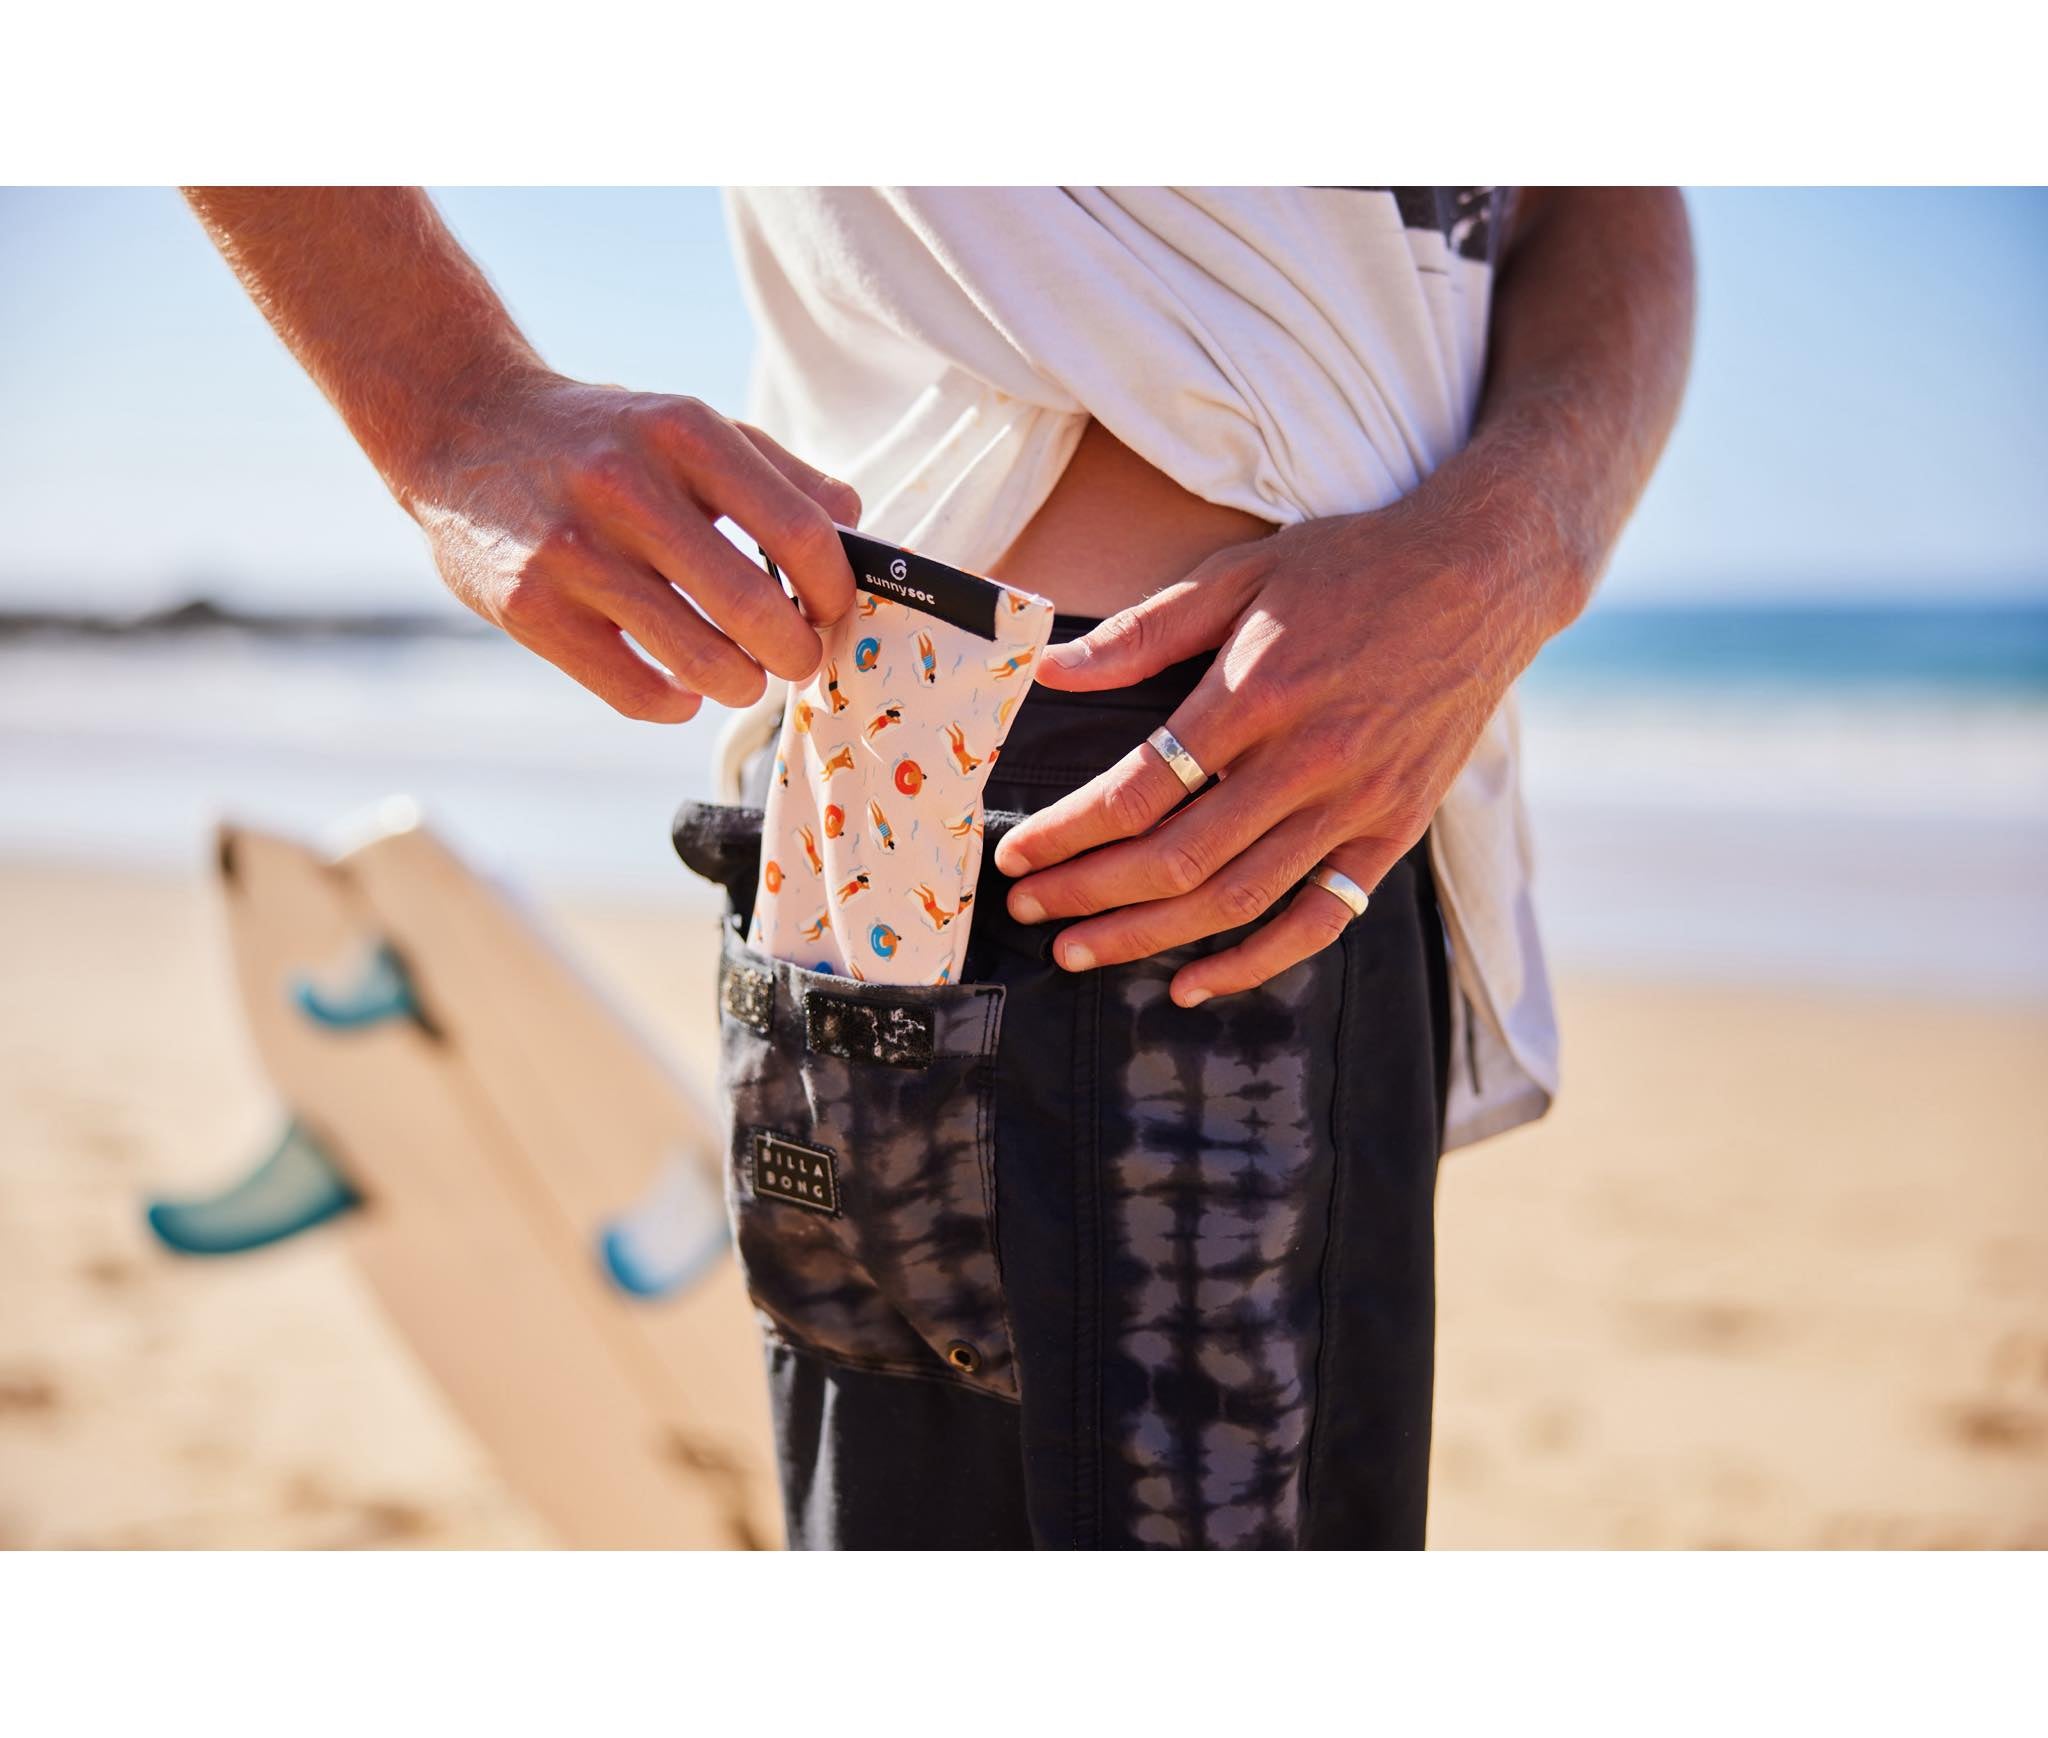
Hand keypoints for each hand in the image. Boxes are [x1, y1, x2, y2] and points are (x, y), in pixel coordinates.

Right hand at [407, 371, 861, 720]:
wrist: (464, 429)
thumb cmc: (603, 439)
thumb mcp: (688, 425)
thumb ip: (779, 472)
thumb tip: (856, 525)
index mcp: (683, 433)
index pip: (800, 531)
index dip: (834, 587)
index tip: (832, 607)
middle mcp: (626, 487)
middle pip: (757, 608)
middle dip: (797, 651)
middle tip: (796, 655)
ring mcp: (572, 553)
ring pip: (702, 662)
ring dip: (743, 684)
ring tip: (743, 674)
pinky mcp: (532, 610)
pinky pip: (639, 694)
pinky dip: (678, 703)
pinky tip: (680, 685)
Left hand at [993, 477, 1570, 1005]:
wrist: (1483, 577)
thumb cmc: (1353, 568)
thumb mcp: (1242, 573)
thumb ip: (1145, 630)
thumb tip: (1051, 672)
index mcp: (1256, 692)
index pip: (1139, 789)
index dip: (1068, 832)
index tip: (1018, 853)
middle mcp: (1305, 760)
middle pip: (1176, 859)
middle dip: (1087, 893)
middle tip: (1026, 909)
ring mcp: (1354, 805)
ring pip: (1236, 900)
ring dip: (1147, 937)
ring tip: (1079, 952)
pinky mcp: (1391, 832)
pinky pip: (1318, 919)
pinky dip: (1253, 963)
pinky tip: (1192, 983)